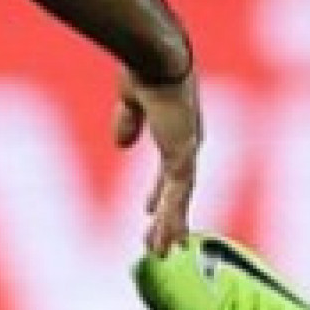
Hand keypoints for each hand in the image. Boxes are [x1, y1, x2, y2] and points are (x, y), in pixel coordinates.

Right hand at [113, 66, 201, 255]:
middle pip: (178, 189)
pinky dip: (173, 220)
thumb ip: (128, 122)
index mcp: (176, 127)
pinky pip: (178, 197)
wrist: (154, 56)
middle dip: (168, 216)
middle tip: (163, 242)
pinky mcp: (183, 157)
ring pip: (180, 199)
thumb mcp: (130, 100)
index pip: (169, 167)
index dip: (160, 190)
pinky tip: (168, 241)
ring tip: (162, 253)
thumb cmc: (142, 65)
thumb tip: (122, 146)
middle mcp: (186, 141)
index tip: (149, 209)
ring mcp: (187, 150)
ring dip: (171, 227)